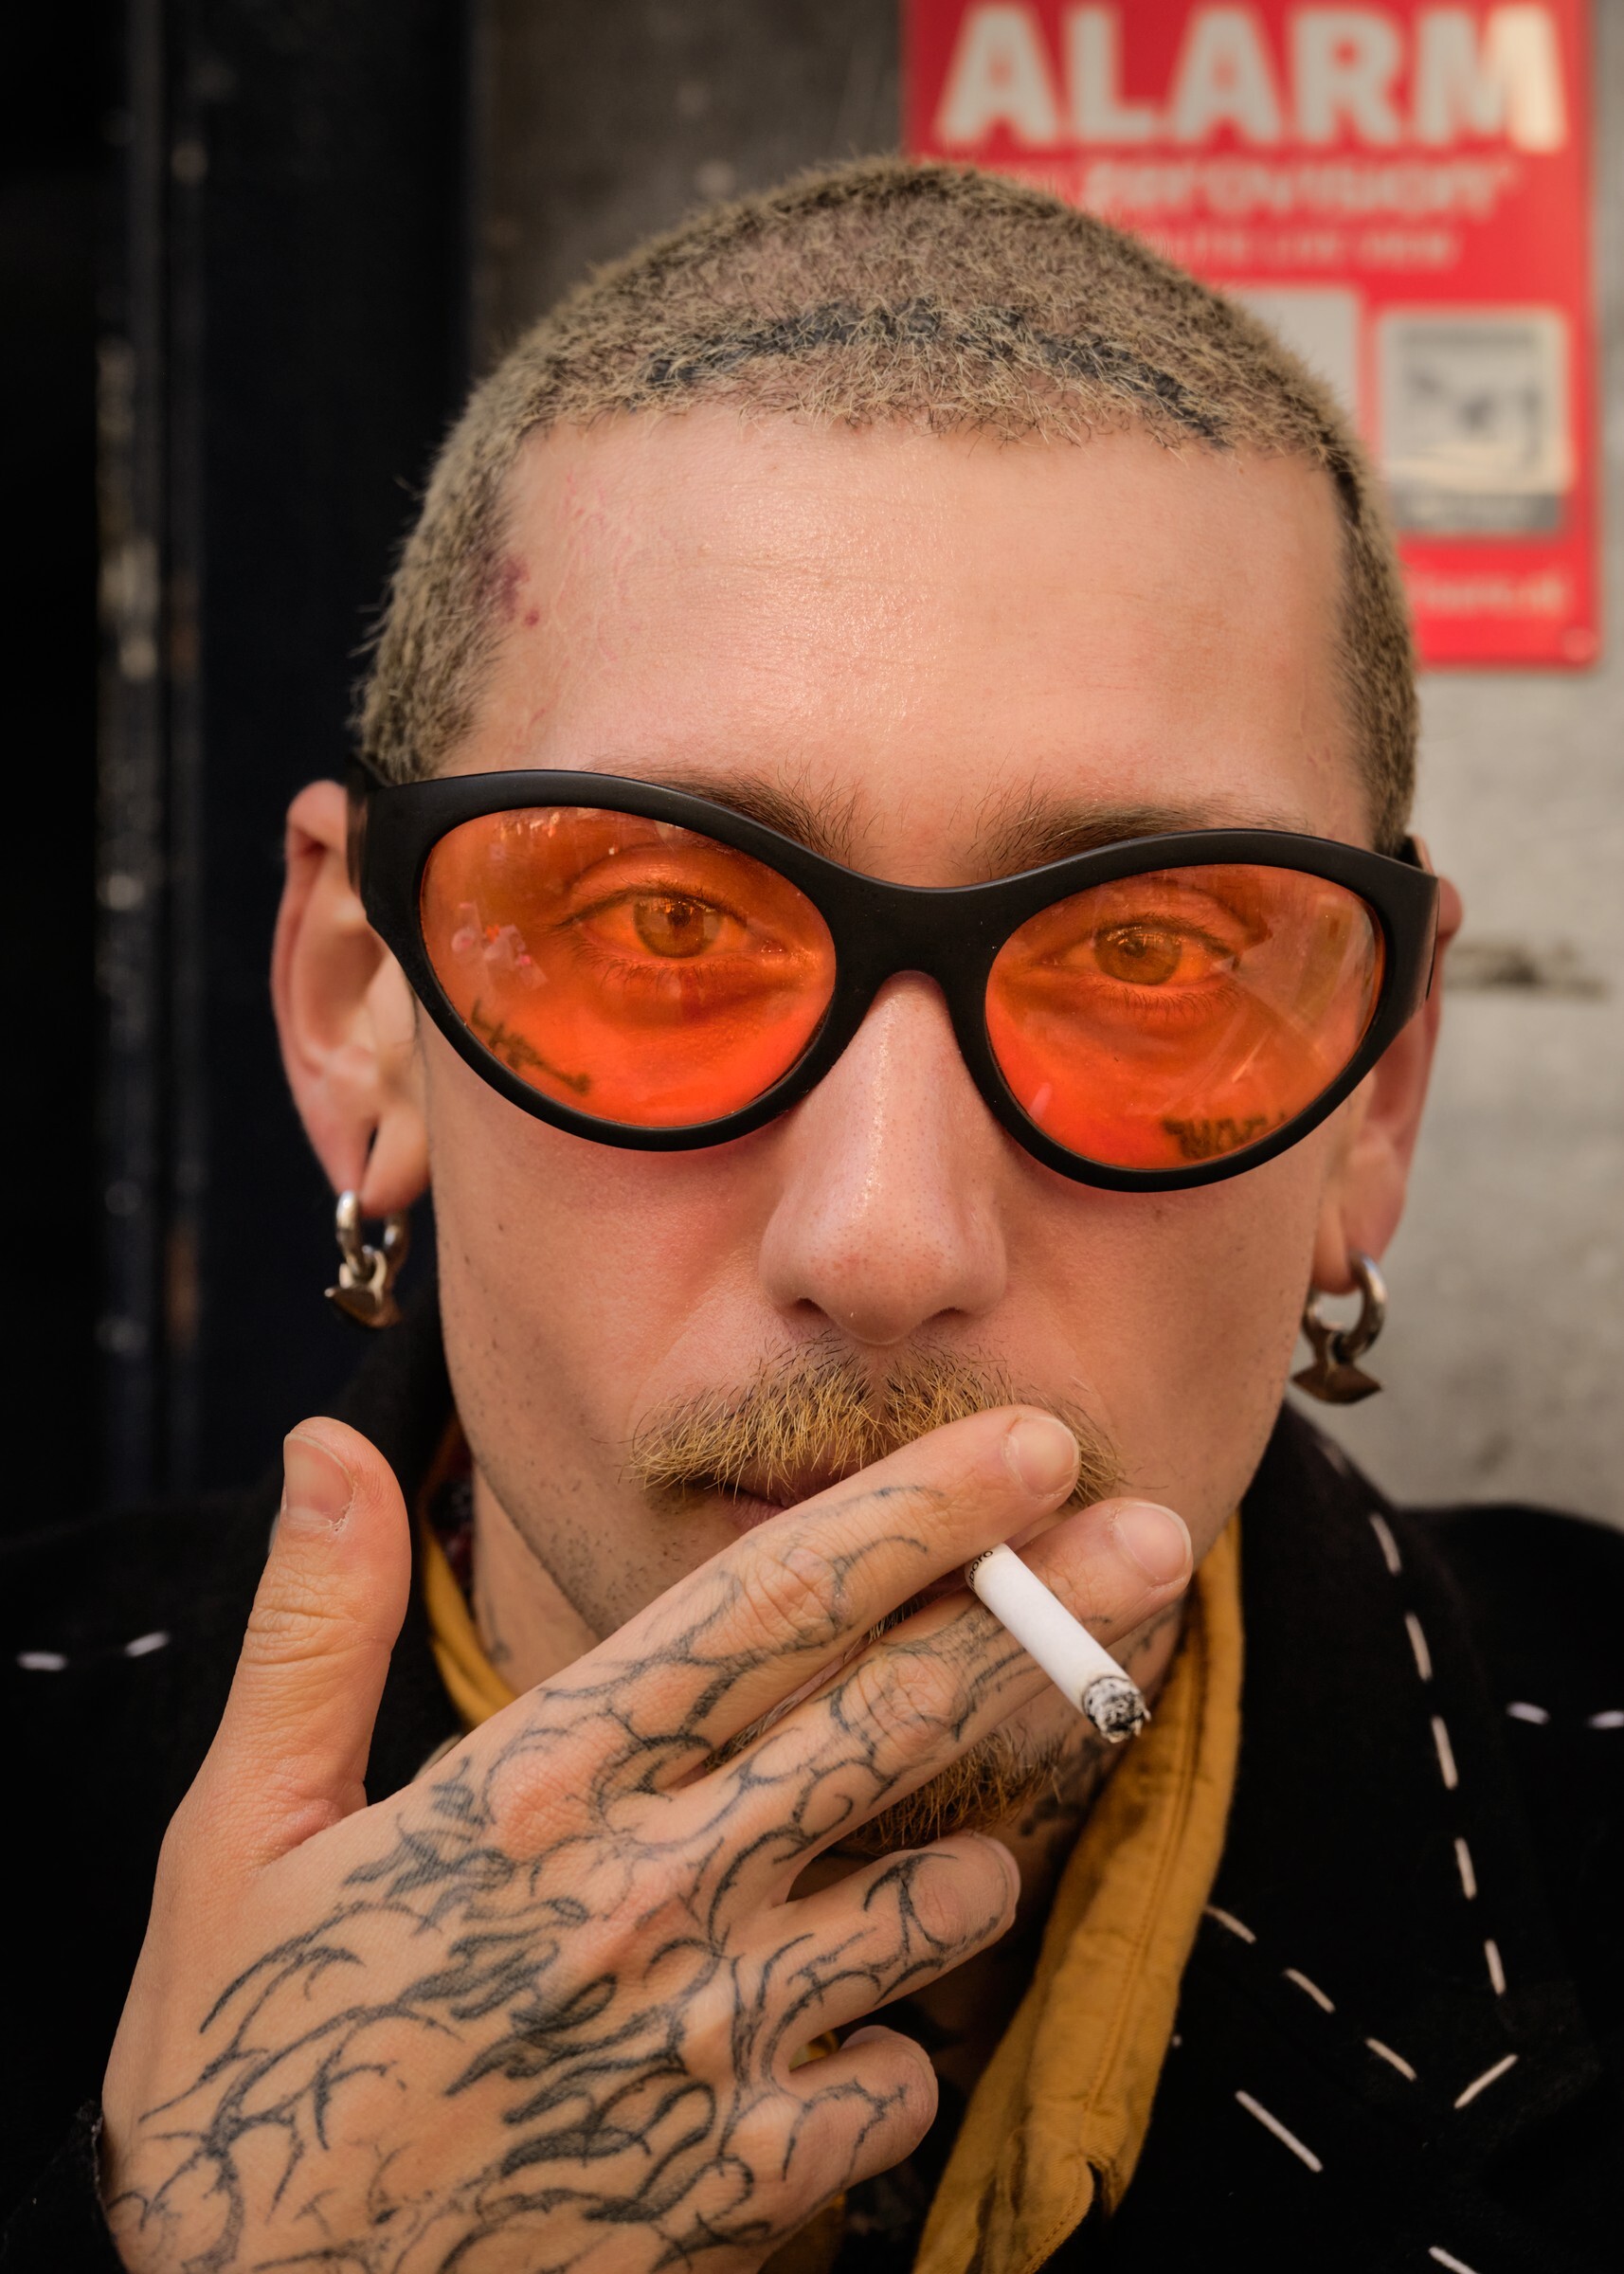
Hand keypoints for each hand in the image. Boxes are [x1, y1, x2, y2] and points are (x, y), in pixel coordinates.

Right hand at [101, 1408, 1189, 2271]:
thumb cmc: (244, 2064)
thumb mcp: (240, 1835)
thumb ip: (314, 1631)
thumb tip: (325, 1445)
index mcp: (531, 1792)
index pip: (763, 1612)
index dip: (914, 1514)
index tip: (1029, 1441)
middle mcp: (648, 1899)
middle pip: (902, 1722)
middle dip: (1047, 1615)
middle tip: (1160, 1537)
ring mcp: (713, 2045)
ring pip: (946, 1897)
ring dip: (971, 1846)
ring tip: (941, 1831)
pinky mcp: (748, 2180)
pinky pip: (906, 2071)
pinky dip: (895, 2036)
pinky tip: (830, 2023)